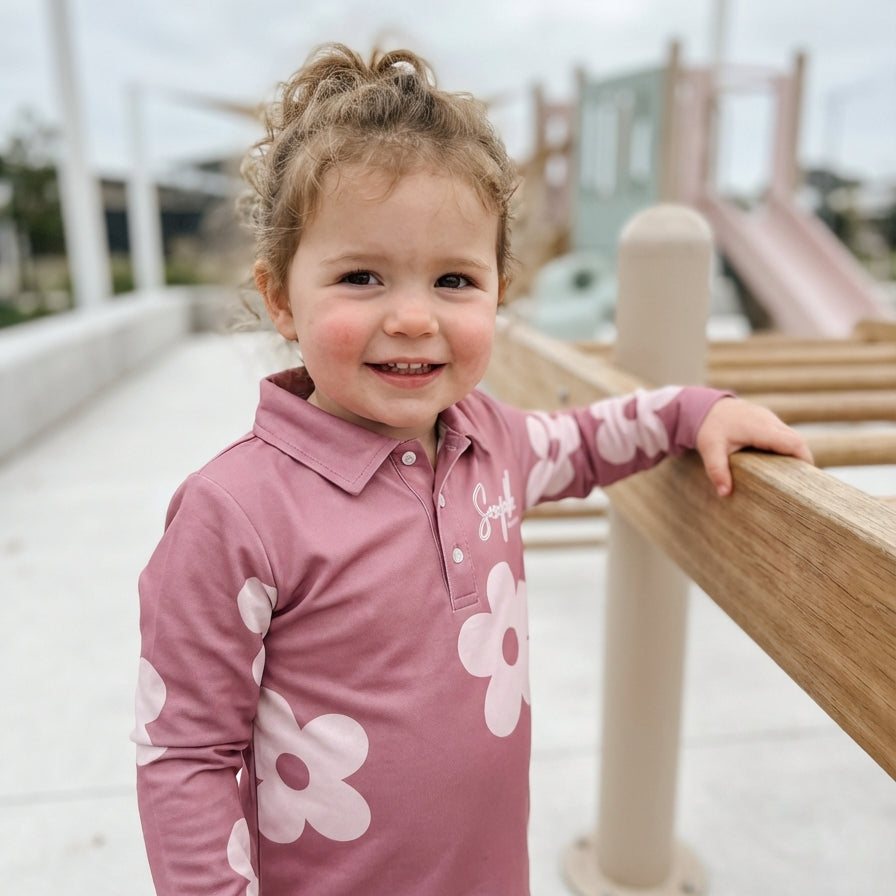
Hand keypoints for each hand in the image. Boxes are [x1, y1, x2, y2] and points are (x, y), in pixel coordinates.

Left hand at [695, 397, 813, 496]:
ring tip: (793, 475)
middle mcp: (768, 420)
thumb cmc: (708, 427)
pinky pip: (783, 433)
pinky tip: (780, 462)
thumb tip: (725, 493)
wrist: (703, 406)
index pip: (793, 443)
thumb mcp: (710, 450)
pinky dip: (786, 446)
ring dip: (795, 452)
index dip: (804, 459)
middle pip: (796, 440)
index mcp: (760, 428)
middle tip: (803, 482)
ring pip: (790, 436)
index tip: (809, 477)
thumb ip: (717, 471)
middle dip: (803, 459)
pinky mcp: (766, 419)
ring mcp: (769, 418)